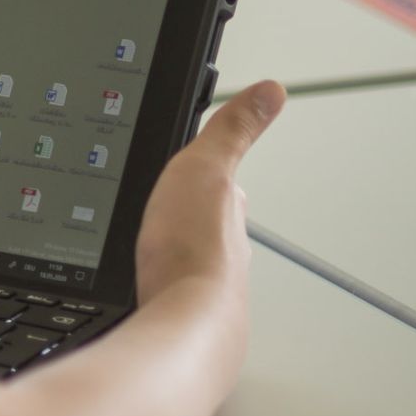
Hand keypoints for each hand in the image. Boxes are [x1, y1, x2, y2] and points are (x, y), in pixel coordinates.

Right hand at [133, 81, 280, 306]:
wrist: (183, 325)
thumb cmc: (193, 253)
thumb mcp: (205, 170)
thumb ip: (232, 132)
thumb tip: (272, 90)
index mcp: (227, 214)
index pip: (218, 186)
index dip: (201, 174)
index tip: (192, 169)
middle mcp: (222, 254)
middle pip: (203, 229)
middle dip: (183, 221)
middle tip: (162, 211)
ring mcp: (200, 288)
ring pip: (186, 266)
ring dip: (171, 261)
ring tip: (150, 255)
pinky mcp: (176, 318)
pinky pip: (165, 296)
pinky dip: (156, 291)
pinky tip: (144, 293)